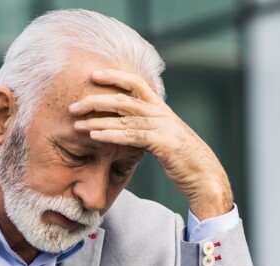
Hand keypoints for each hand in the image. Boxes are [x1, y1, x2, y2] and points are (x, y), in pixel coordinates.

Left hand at [69, 68, 232, 219]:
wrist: (206, 176)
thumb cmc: (183, 160)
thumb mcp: (164, 138)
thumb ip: (147, 128)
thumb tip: (129, 127)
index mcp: (161, 109)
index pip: (136, 83)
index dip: (114, 76)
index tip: (93, 74)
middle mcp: (161, 113)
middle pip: (124, 98)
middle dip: (96, 100)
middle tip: (73, 106)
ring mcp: (163, 126)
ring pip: (124, 116)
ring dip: (97, 120)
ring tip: (77, 124)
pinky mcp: (163, 143)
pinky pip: (131, 136)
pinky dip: (111, 134)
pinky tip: (94, 136)